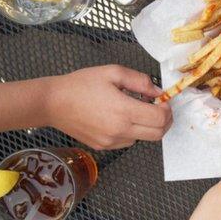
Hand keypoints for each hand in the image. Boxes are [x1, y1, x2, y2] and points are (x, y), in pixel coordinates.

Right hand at [46, 65, 171, 149]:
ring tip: (136, 109)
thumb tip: (158, 92)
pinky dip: (133, 131)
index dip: (167, 109)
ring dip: (148, 126)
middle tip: (159, 107)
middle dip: (164, 120)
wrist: (52, 103)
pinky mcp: (104, 147)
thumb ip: (140, 81)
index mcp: (124, 111)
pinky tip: (122, 118)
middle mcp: (120, 131)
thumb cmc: (81, 84)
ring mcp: (111, 141)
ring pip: (144, 138)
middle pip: (158, 134)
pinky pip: (129, 141)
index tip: (163, 100)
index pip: (160, 119)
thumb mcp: (113, 72)